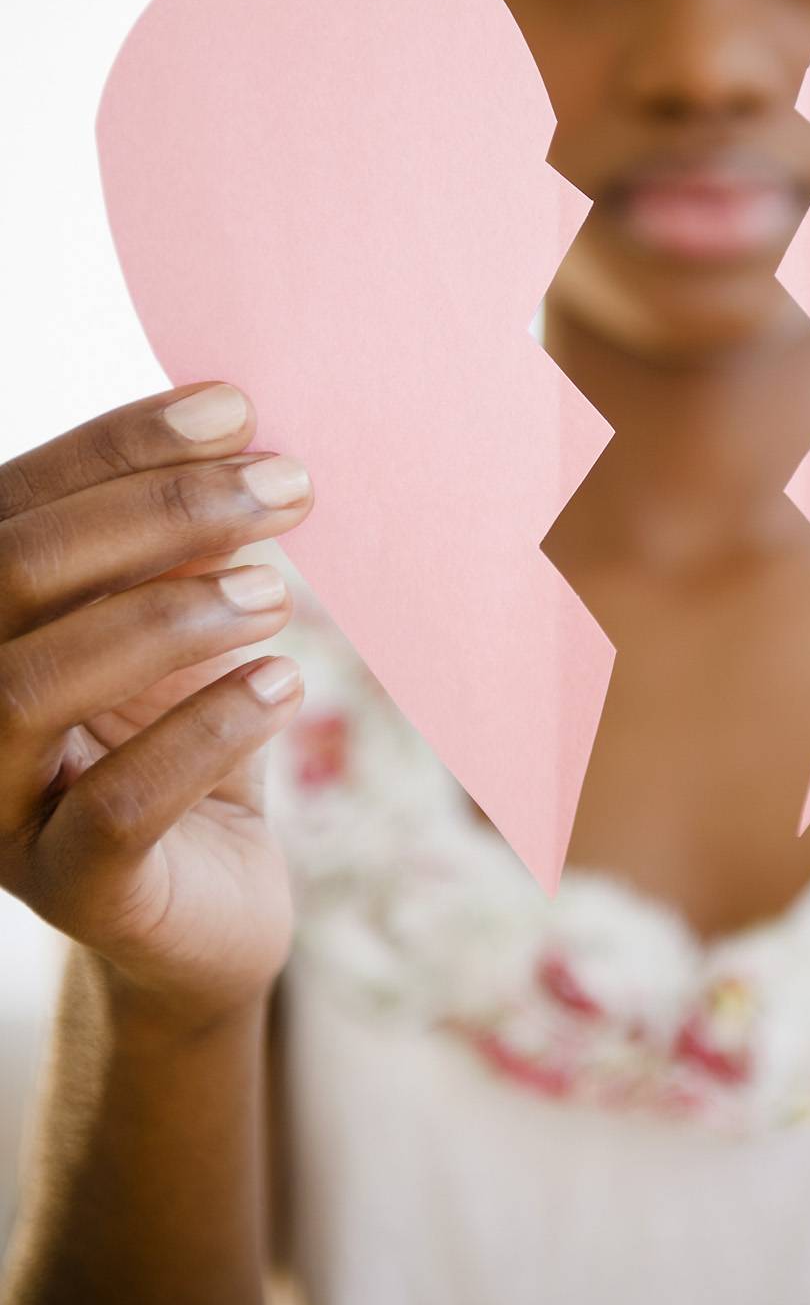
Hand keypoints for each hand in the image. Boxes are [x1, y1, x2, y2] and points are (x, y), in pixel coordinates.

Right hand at [0, 383, 313, 1025]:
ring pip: (27, 688)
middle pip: (8, 573)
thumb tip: (231, 432)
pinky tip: (282, 684)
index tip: (235, 408)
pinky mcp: (68, 890)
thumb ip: (178, 544)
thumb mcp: (180, 620)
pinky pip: (113, 807)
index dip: (119, 446)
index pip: (15, 506)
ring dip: (167, 617)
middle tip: (285, 487)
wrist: (211, 896)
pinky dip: (203, 730)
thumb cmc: (185, 731)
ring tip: (279, 592)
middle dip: (154, 512)